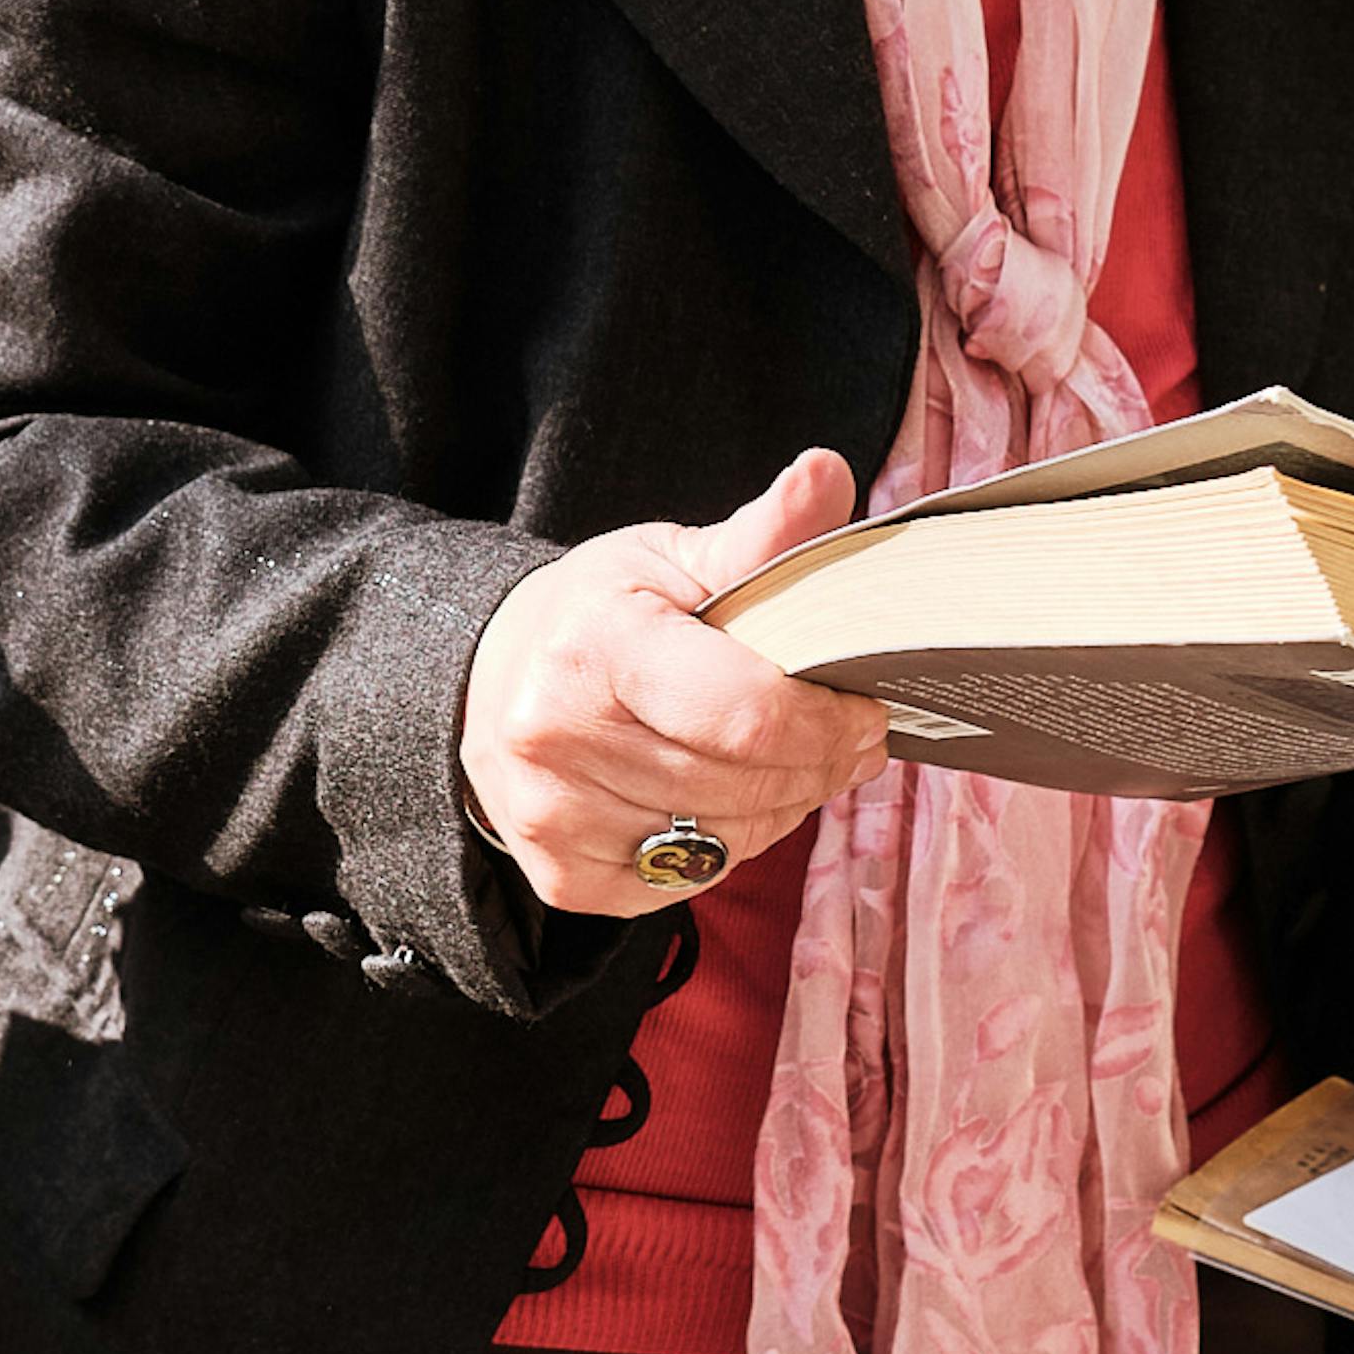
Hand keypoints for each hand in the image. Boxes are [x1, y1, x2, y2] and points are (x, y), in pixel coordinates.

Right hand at [458, 450, 897, 918]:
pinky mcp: (561, 875)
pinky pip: (684, 883)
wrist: (488, 678)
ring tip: (781, 765)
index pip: (750, 716)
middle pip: (746, 785)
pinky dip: (723, 849)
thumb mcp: (670, 557)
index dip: (830, 724)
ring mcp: (552, 815)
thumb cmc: (601, 612)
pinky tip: (717, 803)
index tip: (865, 711)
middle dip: (818, 767)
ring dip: (778, 809)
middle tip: (846, 742)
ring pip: (724, 840)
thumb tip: (827, 471)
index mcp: (595, 643)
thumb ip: (762, 533)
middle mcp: (556, 734)